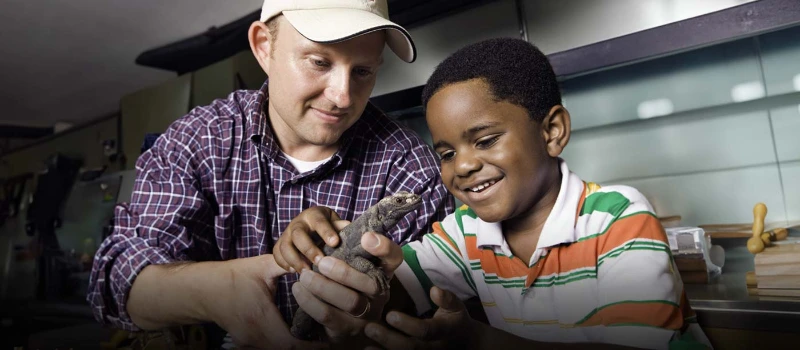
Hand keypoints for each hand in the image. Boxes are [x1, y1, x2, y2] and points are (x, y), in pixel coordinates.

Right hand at [205, 255, 323, 348]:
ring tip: (315, 336)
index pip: (291, 343)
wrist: (203, 290)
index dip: (312, 346)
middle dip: (308, 347)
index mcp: (261, 317)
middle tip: (327, 337)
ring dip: (296, 346)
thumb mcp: (262, 266)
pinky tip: (296, 334)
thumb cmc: (233, 276)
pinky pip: (269, 347)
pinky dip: (284, 344)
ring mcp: (248, 342)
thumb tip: (313, 262)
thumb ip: (287, 265)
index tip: (329, 340)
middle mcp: (254, 335)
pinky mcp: (245, 342)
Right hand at [274, 206, 348, 272]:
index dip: (326, 232)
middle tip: (320, 262)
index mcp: (313, 215)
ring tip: (307, 272)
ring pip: (285, 246)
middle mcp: (298, 223)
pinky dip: (285, 264)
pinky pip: (277, 255)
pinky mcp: (279, 245)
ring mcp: (286, 234)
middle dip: (309, 249)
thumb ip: (340, 226)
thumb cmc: (327, 227)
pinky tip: (295, 272)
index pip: (319, 222)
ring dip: (295, 260)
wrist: (308, 230)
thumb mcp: (335, 223)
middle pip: (298, 234)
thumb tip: (348, 226)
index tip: (335, 243)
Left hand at [291, 232, 404, 341]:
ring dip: (324, 287)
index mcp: (384, 273)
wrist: (344, 322)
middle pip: (371, 285)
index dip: (383, 247)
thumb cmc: (346, 284)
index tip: (366, 237)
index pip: (394, 258)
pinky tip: (298, 290)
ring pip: (350, 302)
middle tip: (321, 262)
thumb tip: (340, 226)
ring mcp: (367, 315)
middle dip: (344, 273)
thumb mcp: (353, 265)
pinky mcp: (348, 329)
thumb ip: (351, 248)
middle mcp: (381, 295)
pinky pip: (328, 316)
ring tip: (304, 276)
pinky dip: (310, 302)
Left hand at [363, 286, 474, 349]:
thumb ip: (446, 299)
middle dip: (389, 339)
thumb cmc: (455, 321)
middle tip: (369, 328)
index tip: (390, 315)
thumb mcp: (456, 308)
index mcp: (443, 332)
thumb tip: (434, 290)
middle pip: (410, 348)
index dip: (408, 324)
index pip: (424, 331)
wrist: (465, 345)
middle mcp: (433, 348)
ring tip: (365, 346)